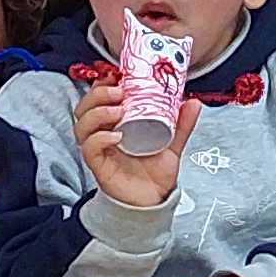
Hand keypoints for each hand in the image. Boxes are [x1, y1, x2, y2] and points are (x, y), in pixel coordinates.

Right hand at [67, 77, 172, 208]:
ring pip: (82, 125)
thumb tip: (193, 102)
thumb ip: (181, 124)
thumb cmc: (155, 172)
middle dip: (98, 95)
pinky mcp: (98, 165)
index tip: (118, 74)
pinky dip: (100, 137)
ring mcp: (99, 149)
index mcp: (116, 122)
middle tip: (119, 92)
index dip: (103, 84)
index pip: (99, 98)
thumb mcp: (172, 143)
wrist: (154, 202)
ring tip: (118, 110)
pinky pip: (90, 148)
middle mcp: (103, 133)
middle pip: (85, 107)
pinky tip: (117, 135)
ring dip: (97, 112)